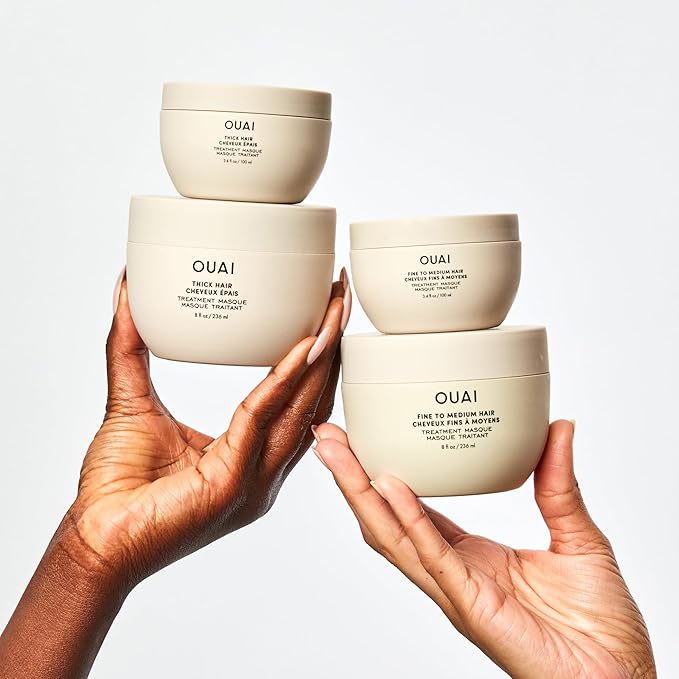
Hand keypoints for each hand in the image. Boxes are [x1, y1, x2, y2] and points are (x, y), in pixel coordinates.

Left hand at [0, 270, 350, 678]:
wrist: (93, 543)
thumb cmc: (117, 490)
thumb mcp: (132, 403)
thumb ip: (129, 349)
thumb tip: (126, 295)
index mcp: (249, 454)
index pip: (295, 398)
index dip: (314, 354)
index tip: (323, 309)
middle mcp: (263, 468)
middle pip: (311, 398)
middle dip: (329, 344)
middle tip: (338, 296)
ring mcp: (255, 479)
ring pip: (301, 407)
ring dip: (320, 357)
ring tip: (331, 312)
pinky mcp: (234, 484)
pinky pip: (262, 420)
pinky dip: (284, 381)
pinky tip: (300, 347)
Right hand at [312, 421, 655, 678]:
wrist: (620, 677)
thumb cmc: (599, 623)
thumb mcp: (576, 534)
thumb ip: (559, 482)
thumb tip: (560, 428)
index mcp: (471, 556)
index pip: (413, 509)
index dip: (383, 476)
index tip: (365, 440)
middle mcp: (453, 572)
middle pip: (387, 520)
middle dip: (353, 477)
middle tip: (329, 437)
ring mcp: (456, 589)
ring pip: (393, 537)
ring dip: (360, 493)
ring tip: (338, 452)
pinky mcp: (470, 604)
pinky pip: (432, 557)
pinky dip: (409, 520)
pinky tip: (390, 486)